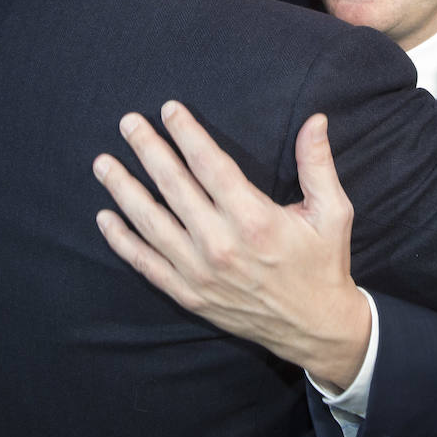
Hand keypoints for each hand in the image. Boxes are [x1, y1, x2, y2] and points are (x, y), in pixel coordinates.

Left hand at [92, 100, 370, 388]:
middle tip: (128, 122)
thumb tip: (315, 120)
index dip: (187, 134)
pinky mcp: (190, 295)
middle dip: (148, 150)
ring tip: (103, 163)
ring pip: (151, 223)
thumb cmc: (323, 263)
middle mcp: (222, 245)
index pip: (211, 165)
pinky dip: (123, 241)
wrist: (315, 327)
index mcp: (256, 220)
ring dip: (124, 190)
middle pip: (174, 187)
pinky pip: (147, 264)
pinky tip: (105, 218)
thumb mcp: (333, 211)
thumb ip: (318, 164)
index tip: (169, 109)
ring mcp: (201, 273)